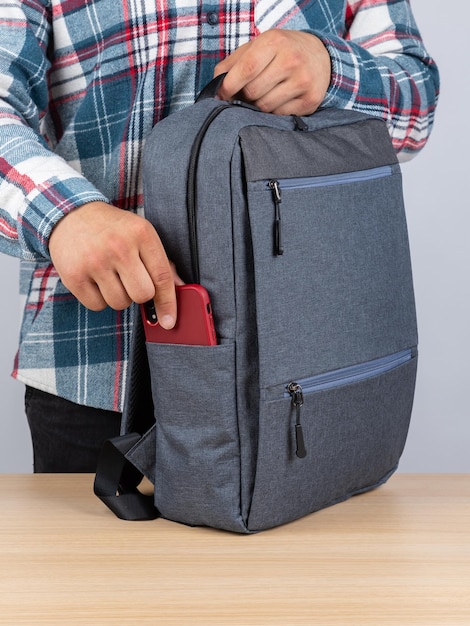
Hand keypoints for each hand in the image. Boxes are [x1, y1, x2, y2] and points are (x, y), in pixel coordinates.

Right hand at [49, 201, 182, 327]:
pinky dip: (99, 298)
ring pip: (120, 303)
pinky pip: (97, 306)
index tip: (169, 321)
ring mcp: (94, 261)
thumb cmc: (113, 229)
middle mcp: (118, 246)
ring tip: (110, 276)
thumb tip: (180, 289)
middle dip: (140, 294)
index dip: (168, 303)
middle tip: (130, 280)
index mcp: (141, 233)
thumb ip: (161, 262)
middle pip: (142, 295)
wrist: (70, 214)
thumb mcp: (140, 234)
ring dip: (119, 296)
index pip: (162, 277)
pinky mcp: (74, 275)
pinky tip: (95, 279)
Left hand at [214, 30, 330, 115]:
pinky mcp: (310, 100)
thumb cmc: (281, 51)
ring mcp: (302, 81)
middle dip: (244, 97)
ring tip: (263, 95)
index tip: (223, 94)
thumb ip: (232, 64)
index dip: (229, 86)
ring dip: (258, 106)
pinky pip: (280, 115)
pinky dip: (273, 112)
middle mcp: (291, 60)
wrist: (320, 56)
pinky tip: (278, 99)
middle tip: (246, 94)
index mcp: (274, 42)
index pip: (246, 70)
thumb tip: (216, 88)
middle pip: (253, 92)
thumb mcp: (257, 47)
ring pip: (265, 107)